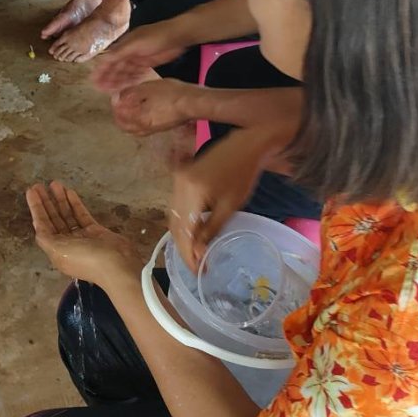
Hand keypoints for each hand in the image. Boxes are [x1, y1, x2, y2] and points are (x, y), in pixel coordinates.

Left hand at [27, 181, 141, 288]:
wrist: (117, 265)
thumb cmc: (85, 258)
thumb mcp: (58, 251)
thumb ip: (45, 238)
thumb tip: (38, 227)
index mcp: (56, 251)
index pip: (43, 226)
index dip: (36, 209)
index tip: (31, 192)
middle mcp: (67, 244)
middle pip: (53, 219)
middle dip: (46, 202)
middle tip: (39, 184)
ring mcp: (82, 237)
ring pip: (67, 215)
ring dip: (60, 200)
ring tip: (55, 183)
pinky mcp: (95, 231)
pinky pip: (81, 215)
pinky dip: (75, 204)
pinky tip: (69, 191)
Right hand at [91, 22, 189, 92]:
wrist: (176, 36)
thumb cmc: (155, 37)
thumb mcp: (135, 44)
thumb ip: (120, 52)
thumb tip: (104, 59)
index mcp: (124, 45)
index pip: (109, 59)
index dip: (101, 70)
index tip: (94, 80)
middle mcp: (129, 52)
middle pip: (116, 67)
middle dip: (108, 77)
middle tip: (101, 89)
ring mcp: (138, 58)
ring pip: (125, 71)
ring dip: (118, 80)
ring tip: (112, 91)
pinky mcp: (148, 63)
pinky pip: (136, 73)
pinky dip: (130, 79)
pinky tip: (127, 86)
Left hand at [108, 79, 201, 136]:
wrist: (192, 103)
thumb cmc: (170, 94)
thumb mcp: (146, 88)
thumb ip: (130, 94)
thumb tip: (117, 98)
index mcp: (138, 119)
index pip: (119, 115)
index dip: (115, 104)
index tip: (116, 95)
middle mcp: (145, 128)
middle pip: (124, 126)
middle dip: (119, 116)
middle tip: (119, 103)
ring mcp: (154, 130)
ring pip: (134, 130)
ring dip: (127, 121)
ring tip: (129, 108)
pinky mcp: (162, 128)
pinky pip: (144, 129)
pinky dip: (137, 122)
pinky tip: (142, 112)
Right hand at [169, 128, 274, 268]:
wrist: (244, 144)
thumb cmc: (243, 174)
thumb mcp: (230, 205)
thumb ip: (211, 229)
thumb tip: (198, 253)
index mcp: (192, 191)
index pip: (184, 231)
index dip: (189, 254)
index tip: (197, 272)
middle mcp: (178, 185)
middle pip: (175, 225)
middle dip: (184, 249)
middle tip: (196, 268)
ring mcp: (177, 179)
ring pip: (173, 216)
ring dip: (182, 237)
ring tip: (195, 255)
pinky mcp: (180, 176)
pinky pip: (176, 205)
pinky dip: (183, 222)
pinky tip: (191, 235)